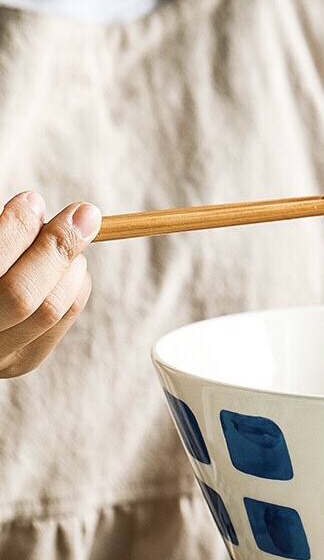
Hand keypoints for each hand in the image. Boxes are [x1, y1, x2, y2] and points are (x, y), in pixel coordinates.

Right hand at [0, 192, 100, 377]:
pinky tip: (67, 264)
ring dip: (70, 264)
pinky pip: (68, 313)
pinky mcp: (27, 360)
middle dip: (57, 248)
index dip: (15, 232)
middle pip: (25, 296)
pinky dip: (76, 280)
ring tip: (63, 239)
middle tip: (80, 214)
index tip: (33, 200)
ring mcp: (2, 358)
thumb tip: (36, 207)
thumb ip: (5, 235)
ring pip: (54, 307)